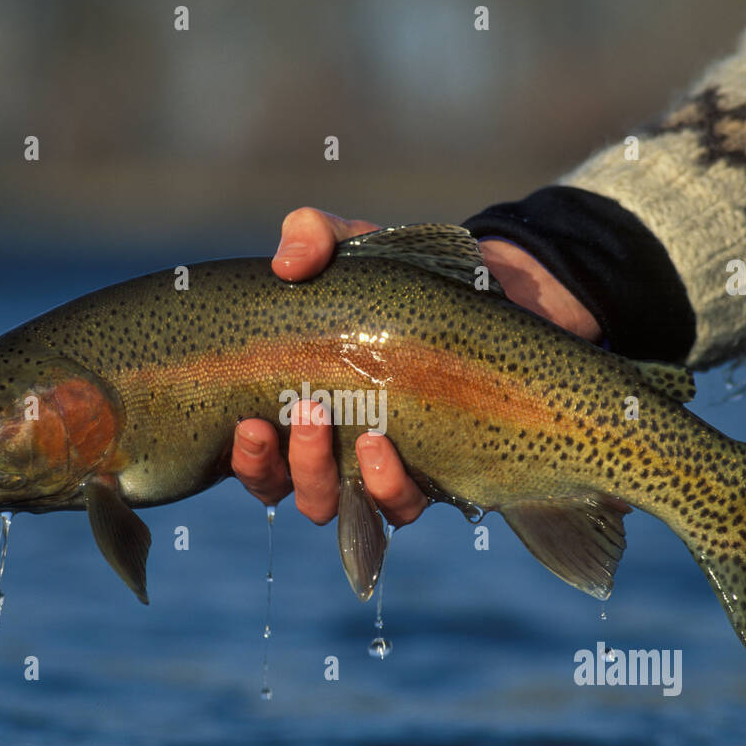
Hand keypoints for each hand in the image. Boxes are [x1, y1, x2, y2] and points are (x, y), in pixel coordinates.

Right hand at [232, 206, 600, 526]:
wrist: (500, 294)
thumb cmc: (410, 281)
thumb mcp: (359, 247)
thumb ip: (316, 236)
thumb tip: (288, 260)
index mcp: (303, 409)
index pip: (257, 457)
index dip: (245, 456)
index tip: (248, 422)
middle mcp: (338, 453)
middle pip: (294, 491)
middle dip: (288, 464)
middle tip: (307, 410)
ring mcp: (387, 470)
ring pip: (342, 509)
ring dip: (329, 480)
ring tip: (350, 430)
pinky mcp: (437, 477)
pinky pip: (402, 507)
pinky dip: (388, 487)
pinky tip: (385, 447)